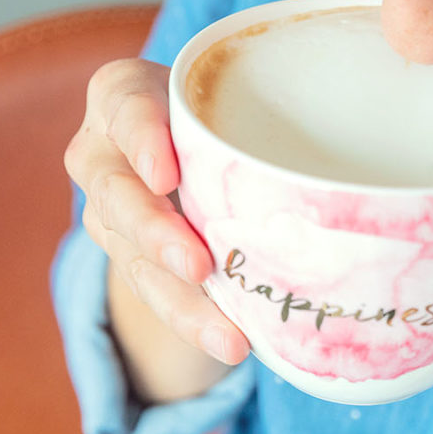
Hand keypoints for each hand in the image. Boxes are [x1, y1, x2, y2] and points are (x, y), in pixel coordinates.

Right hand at [64, 58, 249, 366]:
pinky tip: (229, 343)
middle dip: (157, 235)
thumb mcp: (231, 91)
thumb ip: (259, 104)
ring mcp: (106, 209)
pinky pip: (154, 293)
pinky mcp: (125, 255)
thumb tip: (333, 154)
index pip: (126, 108)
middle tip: (198, 265)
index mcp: (121, 94)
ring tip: (227, 334)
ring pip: (134, 259)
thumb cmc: (220, 102)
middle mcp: (99, 151)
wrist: (186, 141)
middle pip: (117, 194)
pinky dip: (193, 321)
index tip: (167, 176)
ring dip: (181, 301)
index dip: (143, 141)